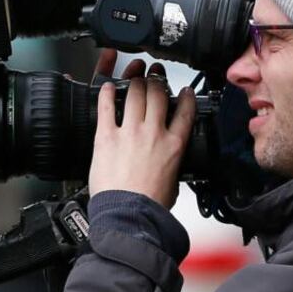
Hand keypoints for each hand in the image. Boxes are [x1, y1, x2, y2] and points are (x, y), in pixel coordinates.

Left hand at [88, 49, 196, 208]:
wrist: (129, 213)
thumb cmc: (150, 204)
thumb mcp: (174, 180)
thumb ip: (172, 163)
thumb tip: (169, 162)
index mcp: (174, 144)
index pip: (185, 111)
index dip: (185, 96)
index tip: (183, 91)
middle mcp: (154, 133)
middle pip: (158, 96)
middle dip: (156, 82)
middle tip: (153, 77)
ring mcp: (130, 132)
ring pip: (136, 94)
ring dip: (135, 82)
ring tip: (134, 77)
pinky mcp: (107, 137)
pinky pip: (107, 107)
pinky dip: (107, 93)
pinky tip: (108, 86)